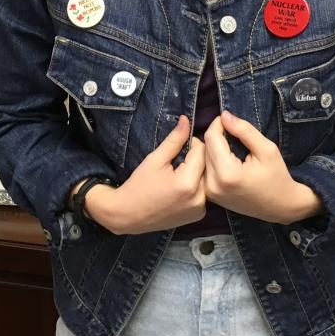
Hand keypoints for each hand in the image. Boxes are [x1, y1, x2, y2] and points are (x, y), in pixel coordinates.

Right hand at [84, 116, 206, 234]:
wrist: (128, 215)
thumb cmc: (139, 185)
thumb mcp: (155, 159)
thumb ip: (174, 140)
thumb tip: (186, 119)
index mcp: (188, 183)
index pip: (201, 151)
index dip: (191, 144)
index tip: (178, 148)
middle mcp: (198, 198)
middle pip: (206, 166)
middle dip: (195, 159)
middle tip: (177, 161)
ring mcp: (199, 209)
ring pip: (206, 179)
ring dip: (196, 173)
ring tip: (177, 175)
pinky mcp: (198, 215)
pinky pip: (203, 193)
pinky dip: (195, 188)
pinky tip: (179, 189)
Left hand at [203, 110, 321, 223]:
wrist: (280, 206)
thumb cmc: (277, 177)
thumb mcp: (267, 149)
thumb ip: (244, 130)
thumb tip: (224, 115)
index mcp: (227, 174)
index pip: (211, 138)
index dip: (218, 124)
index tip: (229, 121)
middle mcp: (213, 185)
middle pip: (205, 147)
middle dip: (217, 136)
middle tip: (233, 134)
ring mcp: (209, 192)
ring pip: (202, 158)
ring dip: (213, 148)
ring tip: (231, 147)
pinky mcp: (209, 196)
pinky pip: (204, 169)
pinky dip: (213, 160)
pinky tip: (227, 160)